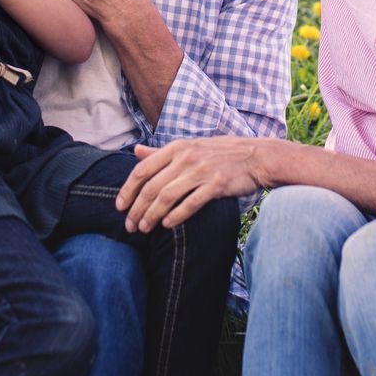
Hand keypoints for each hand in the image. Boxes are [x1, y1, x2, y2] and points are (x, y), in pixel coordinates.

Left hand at [116, 138, 269, 230]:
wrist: (256, 156)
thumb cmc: (221, 153)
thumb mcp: (189, 146)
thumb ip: (161, 152)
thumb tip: (136, 152)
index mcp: (176, 147)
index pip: (142, 170)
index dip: (128, 190)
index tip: (120, 207)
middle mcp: (186, 157)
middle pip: (152, 187)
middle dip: (137, 209)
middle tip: (130, 226)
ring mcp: (201, 171)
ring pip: (167, 196)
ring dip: (152, 216)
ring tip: (144, 229)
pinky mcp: (216, 185)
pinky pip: (191, 203)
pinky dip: (176, 215)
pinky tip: (167, 225)